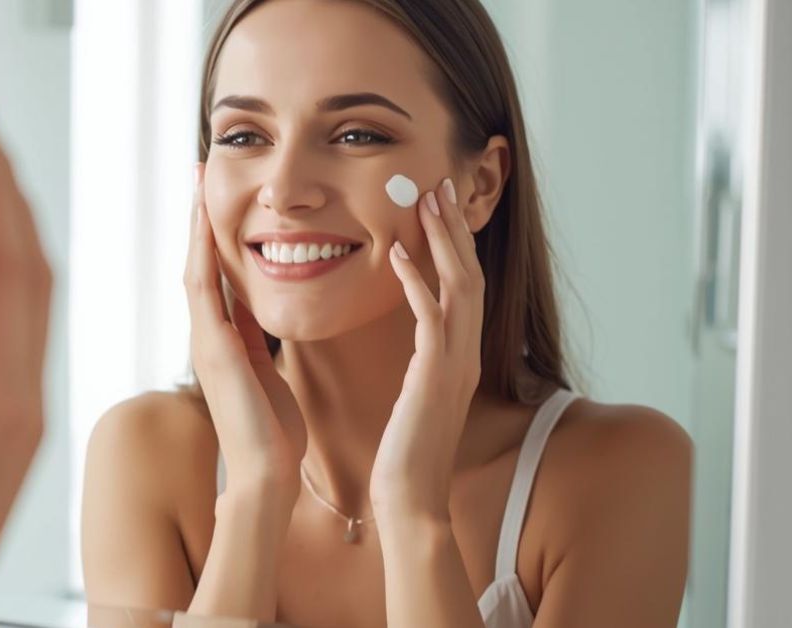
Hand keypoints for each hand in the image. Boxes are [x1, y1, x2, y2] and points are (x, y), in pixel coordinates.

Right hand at [184, 165, 305, 505]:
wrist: (265, 472)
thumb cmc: (273, 431)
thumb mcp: (267, 372)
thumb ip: (255, 342)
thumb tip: (255, 316)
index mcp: (223, 338)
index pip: (215, 274)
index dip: (213, 233)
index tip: (216, 194)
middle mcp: (206, 334)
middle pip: (197, 261)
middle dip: (198, 215)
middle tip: (198, 168)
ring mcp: (204, 340)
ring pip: (195, 266)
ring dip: (196, 222)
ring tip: (197, 179)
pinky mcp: (213, 349)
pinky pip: (203, 290)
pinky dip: (202, 252)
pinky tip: (206, 221)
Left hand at [371, 178, 483, 518]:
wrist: (410, 499)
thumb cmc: (404, 451)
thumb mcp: (414, 395)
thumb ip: (419, 363)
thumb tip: (414, 342)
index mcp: (457, 355)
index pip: (462, 286)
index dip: (452, 243)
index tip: (436, 206)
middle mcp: (465, 353)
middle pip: (469, 274)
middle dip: (453, 227)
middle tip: (436, 183)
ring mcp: (455, 364)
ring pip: (460, 287)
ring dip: (442, 241)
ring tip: (425, 200)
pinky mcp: (436, 378)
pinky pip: (432, 320)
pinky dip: (418, 284)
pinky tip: (398, 256)